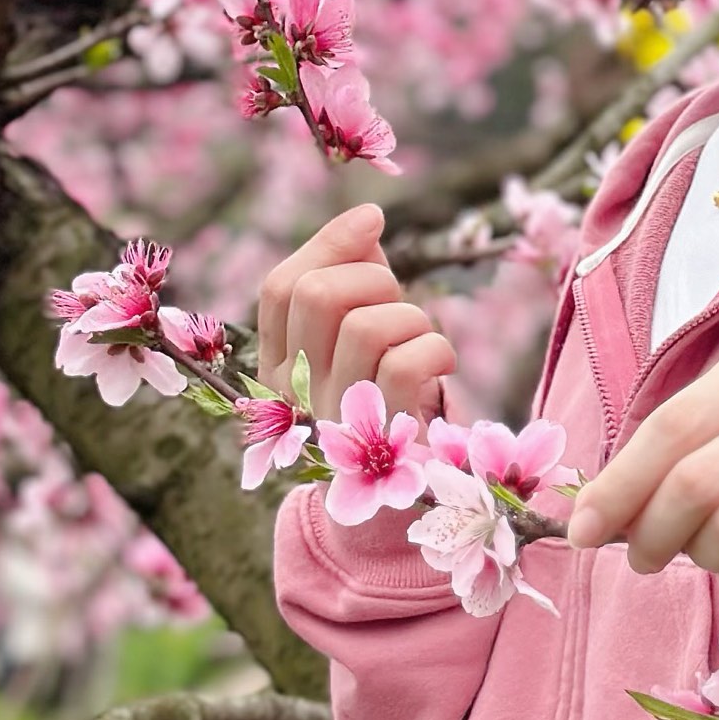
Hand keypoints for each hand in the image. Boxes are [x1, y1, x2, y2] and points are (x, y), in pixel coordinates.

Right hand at [255, 201, 454, 427]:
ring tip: (423, 339)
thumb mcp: (361, 338)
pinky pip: (405, 363)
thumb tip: (366, 219)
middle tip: (399, 302)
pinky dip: (435, 349)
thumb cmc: (386, 400)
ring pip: (366, 326)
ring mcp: (334, 420)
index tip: (373, 221)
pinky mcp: (382, 439)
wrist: (405, 500)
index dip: (328, 244)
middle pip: (317, 296)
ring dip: (411, 318)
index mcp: (277, 366)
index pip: (279, 288)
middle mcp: (293, 395)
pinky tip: (441, 365)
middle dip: (374, 278)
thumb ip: (356, 280)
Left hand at [563, 351, 718, 591]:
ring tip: (701, 551)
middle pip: (697, 483)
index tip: (583, 531)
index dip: (618, 485)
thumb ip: (654, 463)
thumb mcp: (713, 431)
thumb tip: (587, 521)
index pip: (670, 429)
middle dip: (650, 532)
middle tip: (640, 556)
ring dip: (699, 556)